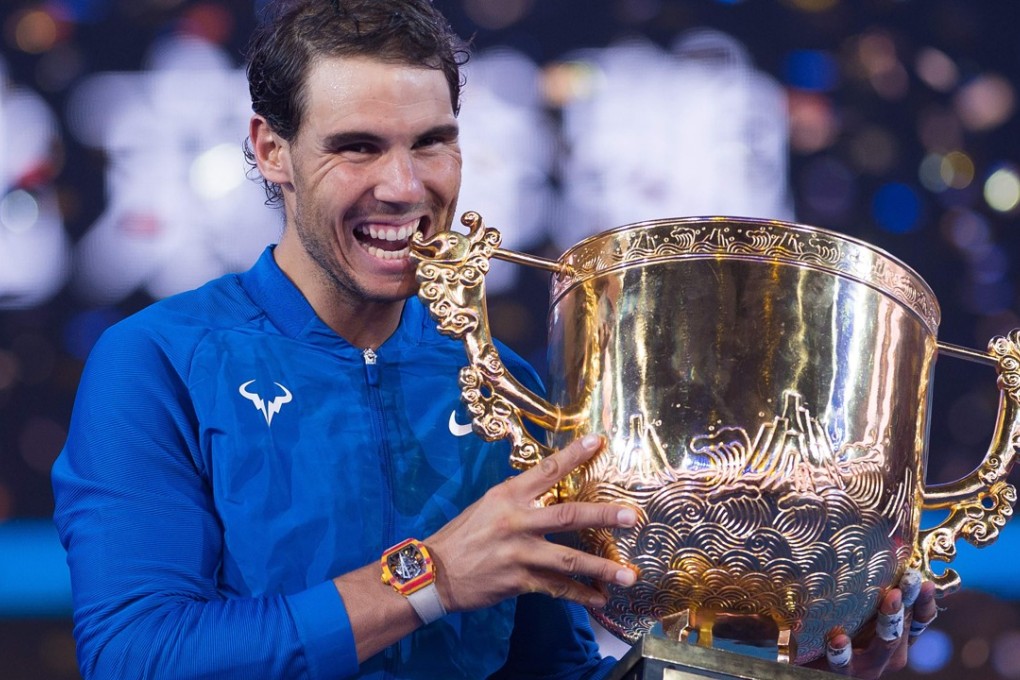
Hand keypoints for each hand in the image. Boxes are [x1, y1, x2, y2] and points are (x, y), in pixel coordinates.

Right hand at [426, 434, 637, 612]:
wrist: (434, 573)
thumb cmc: (463, 535)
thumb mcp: (487, 506)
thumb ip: (519, 499)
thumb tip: (548, 490)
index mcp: (508, 496)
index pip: (547, 470)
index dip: (574, 455)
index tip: (598, 442)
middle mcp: (517, 521)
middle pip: (569, 515)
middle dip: (603, 515)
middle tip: (631, 516)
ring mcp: (519, 553)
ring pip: (570, 560)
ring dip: (602, 568)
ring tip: (629, 575)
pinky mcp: (519, 581)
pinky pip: (557, 589)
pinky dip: (581, 595)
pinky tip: (601, 599)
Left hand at [807, 570, 938, 678]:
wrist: (812, 659)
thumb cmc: (841, 628)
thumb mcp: (861, 607)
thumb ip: (873, 588)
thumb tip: (882, 548)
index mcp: (899, 636)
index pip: (921, 618)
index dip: (926, 600)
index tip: (924, 580)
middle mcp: (891, 653)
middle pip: (905, 627)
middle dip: (909, 602)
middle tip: (909, 579)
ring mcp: (870, 665)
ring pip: (886, 646)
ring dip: (889, 621)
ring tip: (890, 598)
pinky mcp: (844, 673)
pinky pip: (845, 664)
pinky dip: (843, 652)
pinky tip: (839, 639)